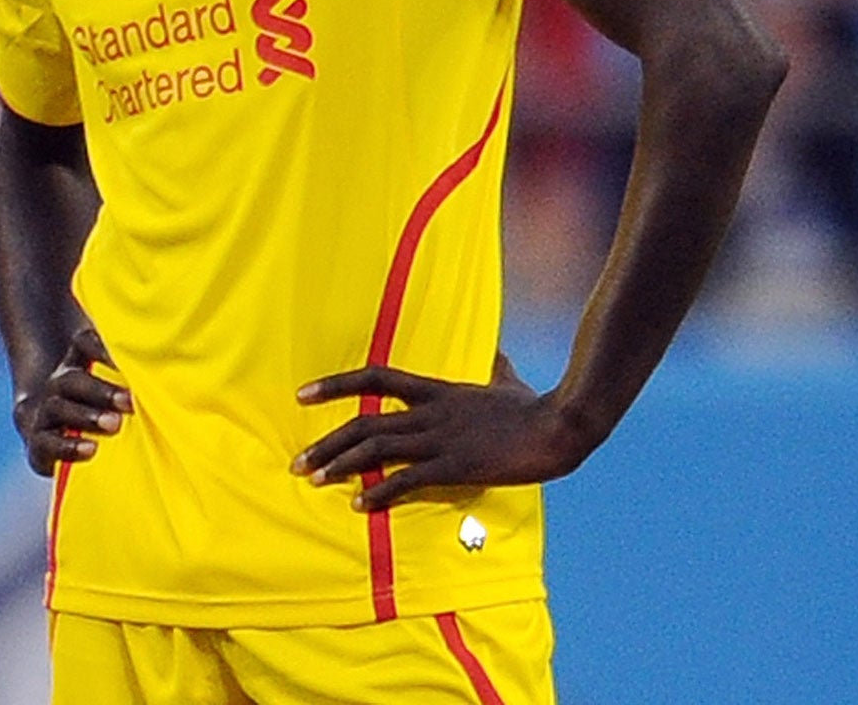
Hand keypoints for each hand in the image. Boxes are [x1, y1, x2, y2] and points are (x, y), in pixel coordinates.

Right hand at [14, 327, 132, 476]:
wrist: (56, 442)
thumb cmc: (105, 416)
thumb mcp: (117, 395)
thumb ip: (134, 385)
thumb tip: (176, 376)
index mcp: (78, 365)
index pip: (84, 343)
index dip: (102, 347)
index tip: (128, 359)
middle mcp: (59, 386)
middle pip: (72, 380)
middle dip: (102, 391)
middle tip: (129, 403)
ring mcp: (45, 414)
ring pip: (58, 408)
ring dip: (87, 416)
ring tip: (114, 425)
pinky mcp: (39, 445)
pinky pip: (45, 443)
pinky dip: (68, 447)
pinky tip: (91, 449)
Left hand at [291, 353, 594, 511]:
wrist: (560, 427)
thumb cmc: (535, 407)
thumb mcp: (506, 380)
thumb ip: (493, 366)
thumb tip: (496, 352)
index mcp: (436, 390)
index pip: (374, 378)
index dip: (335, 385)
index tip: (301, 395)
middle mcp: (430, 413)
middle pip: (365, 423)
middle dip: (327, 442)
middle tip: (298, 462)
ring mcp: (441, 439)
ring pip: (378, 449)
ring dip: (341, 466)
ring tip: (314, 480)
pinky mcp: (457, 466)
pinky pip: (408, 480)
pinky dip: (381, 492)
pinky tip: (360, 505)